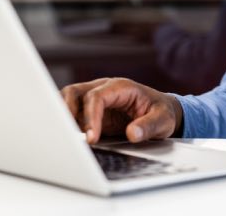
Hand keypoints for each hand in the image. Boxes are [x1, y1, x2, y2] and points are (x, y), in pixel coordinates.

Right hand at [61, 77, 182, 143]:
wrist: (160, 112)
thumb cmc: (161, 112)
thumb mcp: (163, 119)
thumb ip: (149, 126)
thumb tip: (132, 133)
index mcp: (120, 87)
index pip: (97, 97)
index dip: (91, 117)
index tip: (92, 138)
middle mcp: (104, 89)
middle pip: (74, 92)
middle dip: (66, 111)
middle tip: (68, 134)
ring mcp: (95, 99)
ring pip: (68, 100)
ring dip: (63, 117)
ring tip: (65, 137)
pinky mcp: (90, 112)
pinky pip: (72, 114)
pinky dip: (67, 123)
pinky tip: (69, 138)